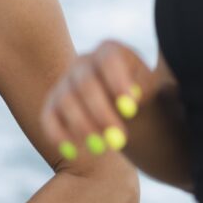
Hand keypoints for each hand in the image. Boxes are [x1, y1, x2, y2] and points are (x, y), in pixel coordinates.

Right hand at [41, 40, 155, 160]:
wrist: (128, 111)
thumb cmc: (144, 96)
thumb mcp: (153, 90)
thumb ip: (147, 88)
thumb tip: (135, 96)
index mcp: (110, 52)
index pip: (109, 59)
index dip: (118, 80)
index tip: (130, 105)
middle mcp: (83, 62)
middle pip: (86, 82)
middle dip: (102, 111)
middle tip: (119, 138)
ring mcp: (65, 82)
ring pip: (66, 101)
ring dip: (84, 126)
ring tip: (105, 146)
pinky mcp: (52, 104)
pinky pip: (48, 117)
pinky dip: (57, 134)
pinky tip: (71, 150)